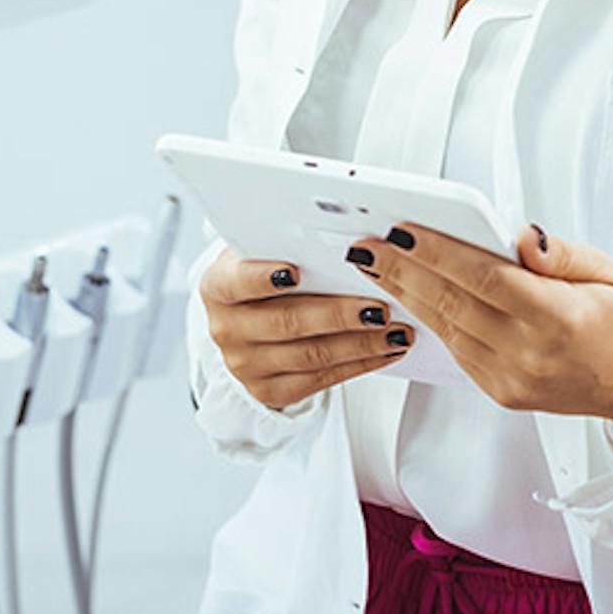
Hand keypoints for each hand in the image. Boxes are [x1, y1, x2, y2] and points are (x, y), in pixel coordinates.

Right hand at [198, 244, 416, 410]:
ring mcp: (246, 365)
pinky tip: (385, 350)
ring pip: (310, 356)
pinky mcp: (270, 390)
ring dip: (359, 344)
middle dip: (337, 315)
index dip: (264, 278)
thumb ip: (286, 238)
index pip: (237, 281)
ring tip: (395, 330)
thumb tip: (337, 223)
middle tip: (377, 306)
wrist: (250, 317)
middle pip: (286, 323)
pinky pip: (321, 380)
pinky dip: (359, 364)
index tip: (296, 270)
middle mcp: (226, 329)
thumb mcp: (262, 248)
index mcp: (217, 286)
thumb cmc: (266, 270)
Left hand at [348, 223, 612, 447]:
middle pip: (454, 303)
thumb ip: (558, 253)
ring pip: (446, 328)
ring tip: (374, 263)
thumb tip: (519, 236)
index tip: (402, 228)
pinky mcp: (501, 392)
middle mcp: (532, 354)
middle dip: (404, 270)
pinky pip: (456, 349)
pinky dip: (428, 318)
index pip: (485, 278)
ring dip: (405, 293)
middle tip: (367, 243)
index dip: (439, 252)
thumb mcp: (605, 270)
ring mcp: (513, 379)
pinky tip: (406, 294)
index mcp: (560, 318)